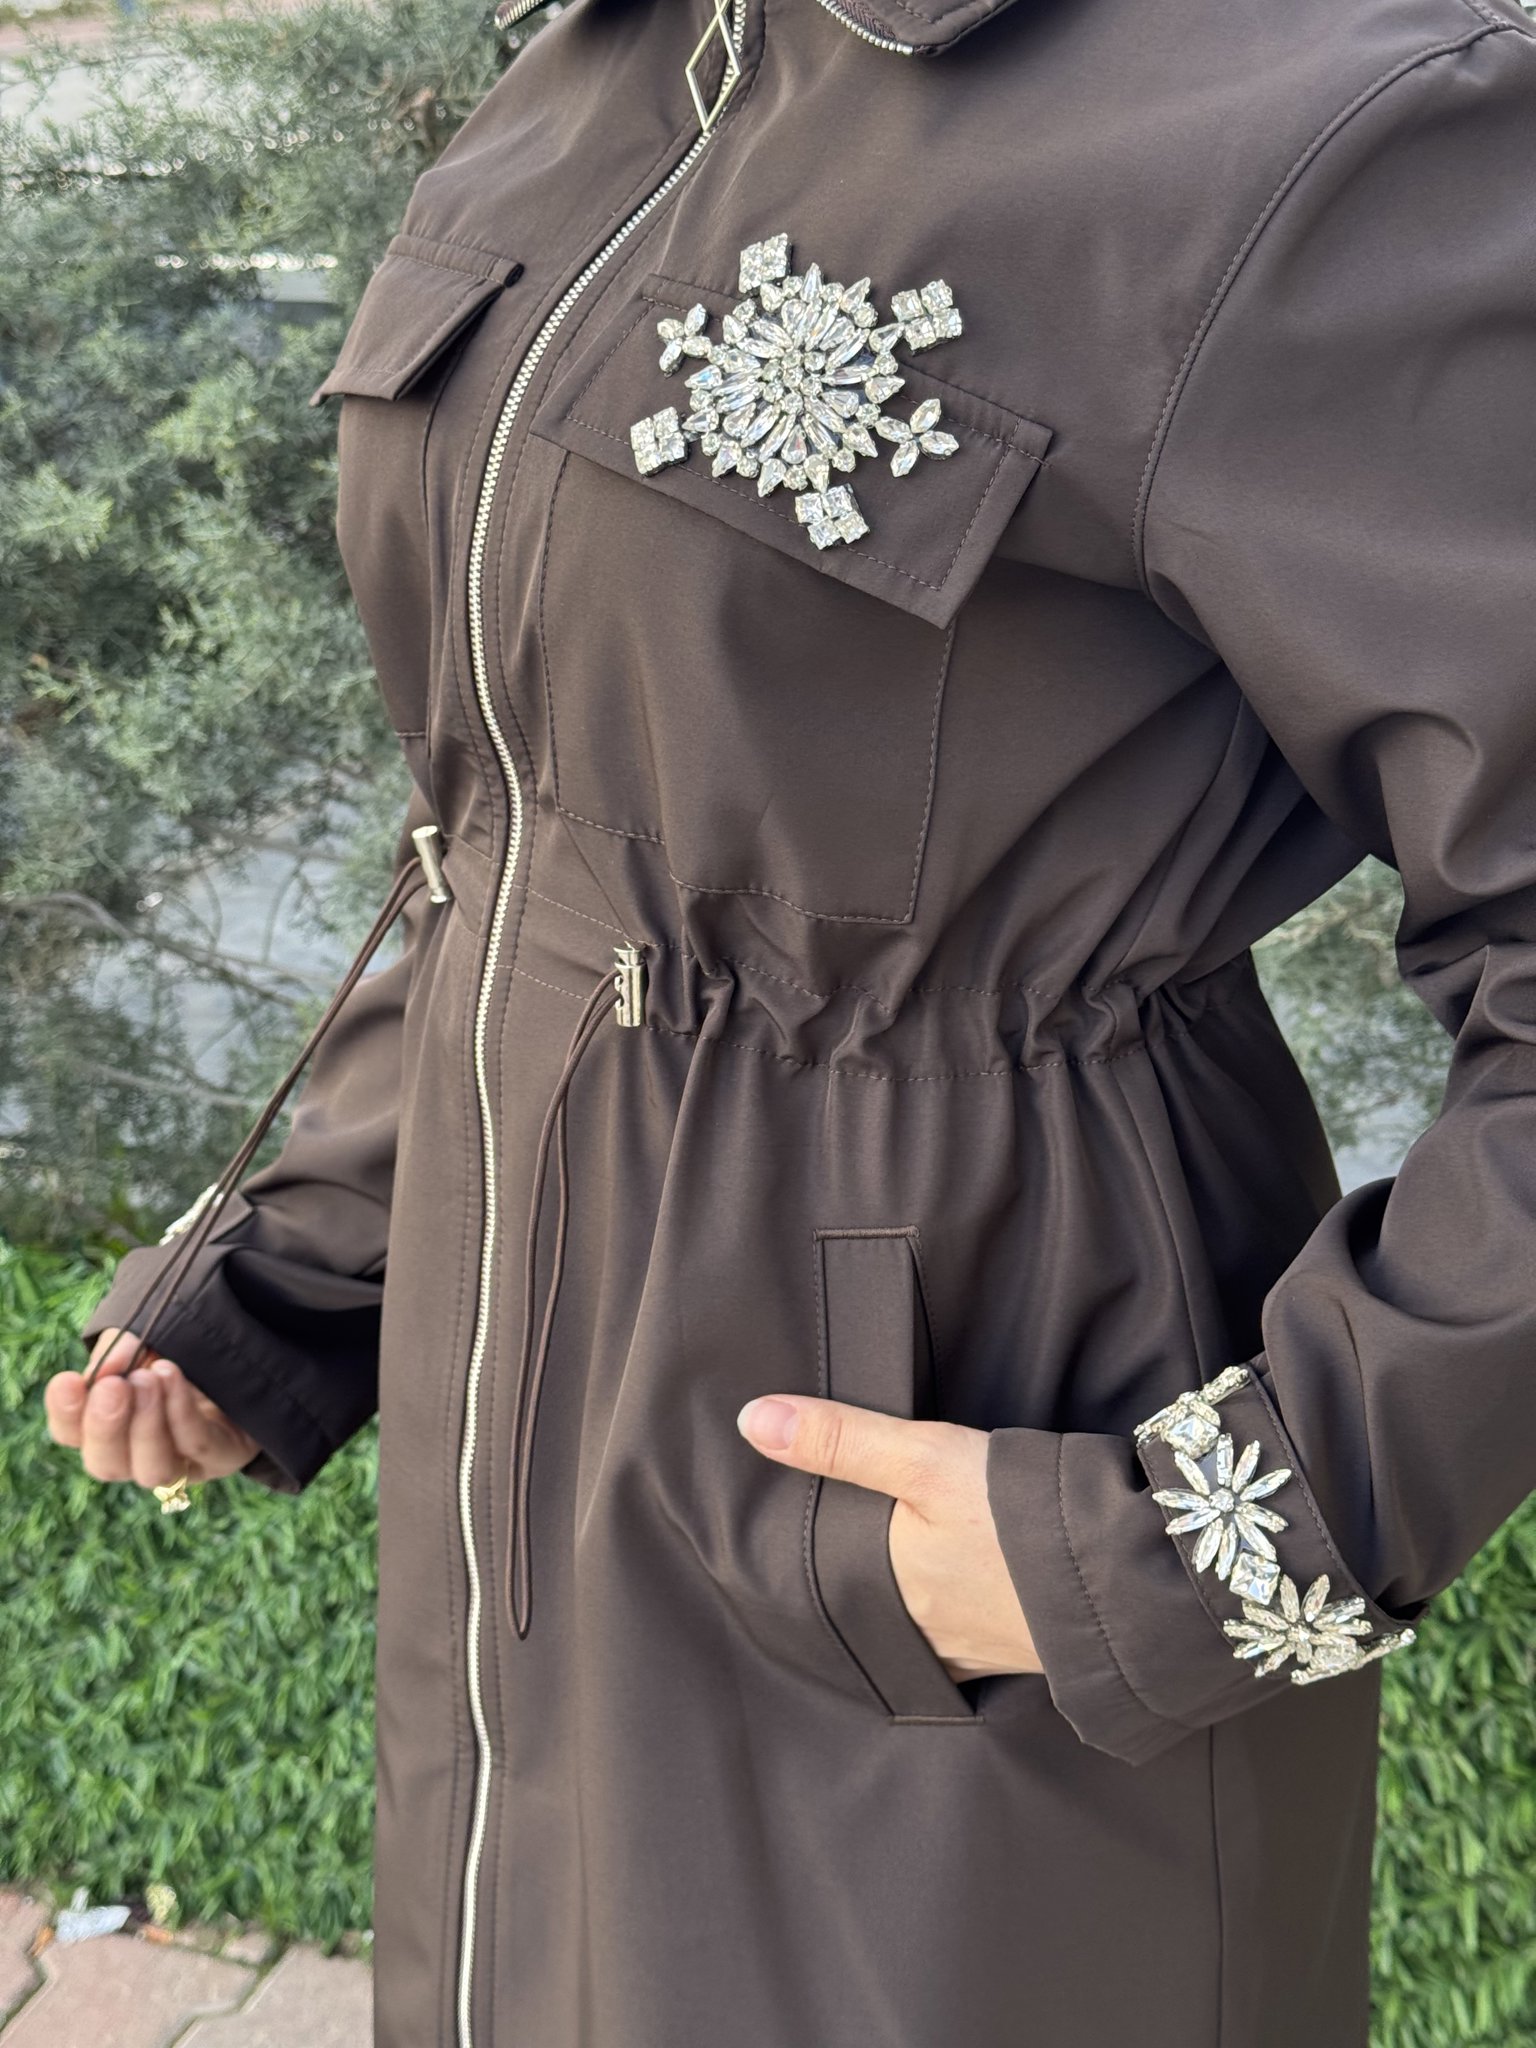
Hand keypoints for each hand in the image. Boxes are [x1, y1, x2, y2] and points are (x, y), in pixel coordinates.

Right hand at [46, 1328, 260, 1493]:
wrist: (255, 1341)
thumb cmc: (189, 1342)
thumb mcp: (148, 1335)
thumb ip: (122, 1348)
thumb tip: (103, 1371)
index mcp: (113, 1424)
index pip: (74, 1435)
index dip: (65, 1415)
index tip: (68, 1380)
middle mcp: (142, 1453)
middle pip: (106, 1464)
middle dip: (105, 1426)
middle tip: (113, 1386)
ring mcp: (185, 1462)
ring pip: (151, 1470)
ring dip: (145, 1424)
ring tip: (150, 1377)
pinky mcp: (223, 1456)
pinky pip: (197, 1446)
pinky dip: (181, 1414)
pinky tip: (173, 1379)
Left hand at [736, 1395, 1042, 1681]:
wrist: (1131, 1574)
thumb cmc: (1020, 1517)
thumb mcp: (925, 1458)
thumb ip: (842, 1439)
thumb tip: (751, 1420)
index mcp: (890, 1592)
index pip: (830, 1578)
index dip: (816, 1556)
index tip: (793, 1537)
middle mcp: (924, 1636)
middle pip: (876, 1605)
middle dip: (863, 1583)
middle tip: (847, 1549)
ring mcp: (977, 1651)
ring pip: (923, 1625)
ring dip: (913, 1604)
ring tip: (902, 1569)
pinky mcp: (1024, 1649)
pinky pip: (972, 1638)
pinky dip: (963, 1615)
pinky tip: (972, 1593)